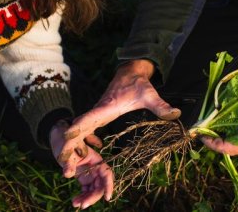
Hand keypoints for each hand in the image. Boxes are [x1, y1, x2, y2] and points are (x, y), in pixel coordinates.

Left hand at [50, 120, 112, 208]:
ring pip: (93, 190)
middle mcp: (95, 168)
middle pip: (100, 185)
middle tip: (82, 206)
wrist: (59, 139)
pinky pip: (86, 190)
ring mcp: (90, 174)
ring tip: (75, 204)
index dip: (109, 185)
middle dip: (93, 197)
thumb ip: (69, 163)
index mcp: (96, 159)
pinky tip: (74, 202)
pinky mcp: (83, 178)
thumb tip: (67, 174)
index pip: (106, 173)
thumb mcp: (66, 152)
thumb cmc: (64, 142)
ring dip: (87, 199)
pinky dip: (82, 197)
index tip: (107, 198)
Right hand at [58, 60, 180, 167]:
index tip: (66, 139)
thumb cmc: (138, 84)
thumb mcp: (149, 95)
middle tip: (62, 163)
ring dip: (71, 146)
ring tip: (65, 165)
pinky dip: (78, 141)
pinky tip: (79, 154)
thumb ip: (161, 106)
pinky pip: (84, 130)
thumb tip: (174, 114)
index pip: (88, 119)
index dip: (77, 130)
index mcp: (106, 108)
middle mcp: (98, 112)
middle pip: (78, 128)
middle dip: (69, 144)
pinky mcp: (98, 117)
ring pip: (79, 130)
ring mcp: (96, 114)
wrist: (129, 73)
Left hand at [201, 65, 237, 154]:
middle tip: (203, 131)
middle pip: (231, 148)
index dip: (212, 143)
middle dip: (215, 140)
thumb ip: (228, 113)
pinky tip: (223, 123)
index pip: (227, 148)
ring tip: (211, 127)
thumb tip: (211, 118)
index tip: (201, 135)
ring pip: (236, 142)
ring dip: (223, 136)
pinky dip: (231, 132)